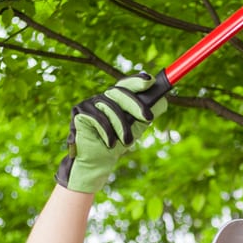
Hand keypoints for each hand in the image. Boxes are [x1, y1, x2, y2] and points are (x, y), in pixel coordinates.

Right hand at [55, 74, 167, 192]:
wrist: (98, 162)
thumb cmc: (117, 143)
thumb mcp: (136, 127)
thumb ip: (147, 113)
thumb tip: (163, 100)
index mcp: (116, 99)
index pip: (127, 84)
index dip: (137, 80)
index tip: (150, 81)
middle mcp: (102, 97)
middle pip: (119, 92)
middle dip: (136, 105)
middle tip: (148, 117)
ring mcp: (89, 103)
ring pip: (110, 107)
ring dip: (121, 126)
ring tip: (126, 142)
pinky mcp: (79, 112)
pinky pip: (97, 117)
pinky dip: (106, 132)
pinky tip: (109, 143)